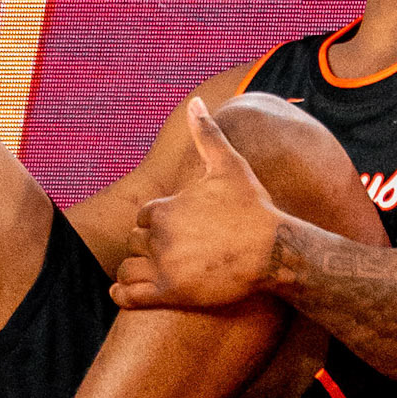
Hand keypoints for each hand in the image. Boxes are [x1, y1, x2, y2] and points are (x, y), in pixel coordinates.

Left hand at [110, 98, 280, 309]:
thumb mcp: (229, 165)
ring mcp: (163, 265)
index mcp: (164, 207)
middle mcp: (159, 235)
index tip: (174, 229)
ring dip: (135, 269)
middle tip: (170, 252)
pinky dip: (122, 294)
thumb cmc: (252, 207)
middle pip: (135, 241)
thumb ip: (206, 133)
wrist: (274, 250)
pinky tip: (124, 293)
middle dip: (147, 245)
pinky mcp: (170, 292)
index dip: (155, 222)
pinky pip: (130, 295)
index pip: (142, 216)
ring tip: (150, 273)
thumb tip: (195, 101)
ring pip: (129, 267)